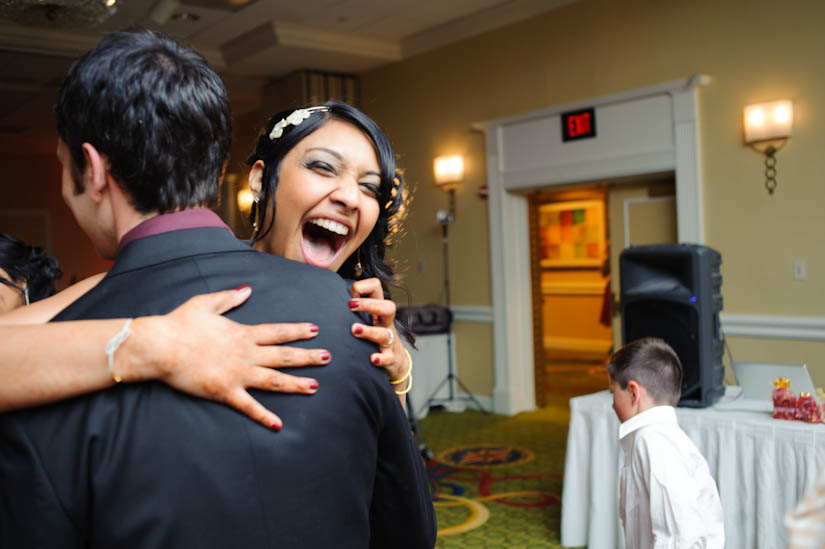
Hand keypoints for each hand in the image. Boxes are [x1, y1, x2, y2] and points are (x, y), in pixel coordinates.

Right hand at [128, 286, 329, 430]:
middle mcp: (246, 354)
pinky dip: (264, 416)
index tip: (316, 330)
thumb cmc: (180, 323)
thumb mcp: (206, 303)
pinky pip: (249, 406)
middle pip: (283, 356)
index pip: (278, 332)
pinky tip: (279, 424)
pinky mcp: (224, 391)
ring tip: (315, 386)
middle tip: (328, 358)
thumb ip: (229, 297)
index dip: (298, 331)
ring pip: (274, 380)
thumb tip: (247, 290)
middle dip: (307, 357)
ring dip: (296, 384)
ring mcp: (237, 374)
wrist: (160, 345)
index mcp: (243, 333)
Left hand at [348, 278, 409, 387]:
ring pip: (385, 333)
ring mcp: (389, 341)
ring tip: (354, 330)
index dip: (365, 286)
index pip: (377, 289)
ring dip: (369, 331)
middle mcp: (385, 324)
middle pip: (388, 307)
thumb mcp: (365, 319)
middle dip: (369, 304)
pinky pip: (389, 358)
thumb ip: (350, 309)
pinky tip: (373, 359)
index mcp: (377, 311)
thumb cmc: (373, 337)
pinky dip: (382, 359)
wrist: (395, 361)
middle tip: (351, 305)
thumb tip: (325, 297)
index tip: (350, 296)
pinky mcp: (390, 358)